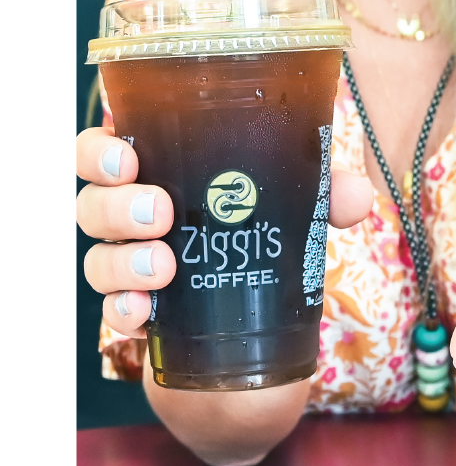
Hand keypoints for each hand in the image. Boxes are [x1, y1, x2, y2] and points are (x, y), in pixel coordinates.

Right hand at [78, 126, 374, 337]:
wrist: (258, 314)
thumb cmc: (261, 231)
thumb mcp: (295, 207)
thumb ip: (324, 193)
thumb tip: (355, 197)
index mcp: (158, 175)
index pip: (103, 153)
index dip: (100, 151)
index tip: (128, 156)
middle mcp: (130, 219)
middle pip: (91, 204)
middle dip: (116, 206)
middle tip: (161, 211)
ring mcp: (129, 267)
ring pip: (98, 259)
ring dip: (124, 261)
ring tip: (163, 266)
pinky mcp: (141, 312)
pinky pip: (115, 312)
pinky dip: (125, 311)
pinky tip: (144, 312)